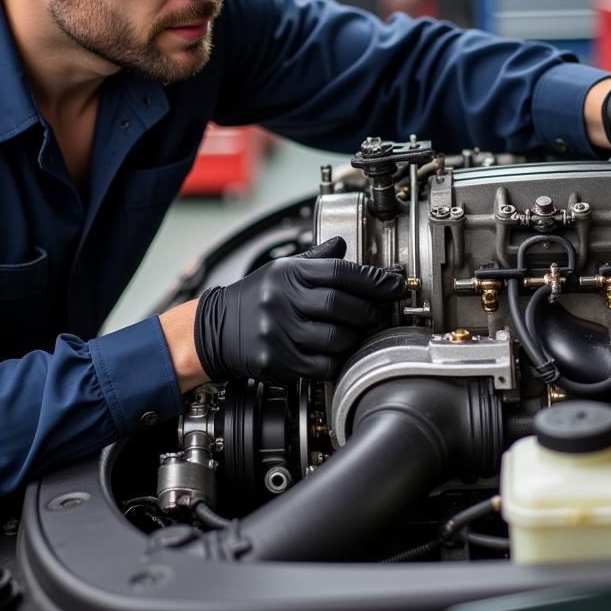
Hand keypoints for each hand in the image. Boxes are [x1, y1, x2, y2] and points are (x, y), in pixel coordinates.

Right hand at [193, 236, 405, 382]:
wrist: (215, 328)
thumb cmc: (255, 297)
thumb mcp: (282, 269)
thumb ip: (317, 260)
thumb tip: (345, 245)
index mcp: (288, 274)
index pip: (340, 272)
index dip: (374, 281)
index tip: (395, 286)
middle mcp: (281, 300)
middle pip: (341, 306)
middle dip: (368, 311)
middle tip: (377, 313)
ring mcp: (277, 332)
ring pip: (335, 339)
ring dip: (354, 337)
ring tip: (355, 332)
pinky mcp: (276, 361)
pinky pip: (322, 366)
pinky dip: (335, 360)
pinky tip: (333, 351)